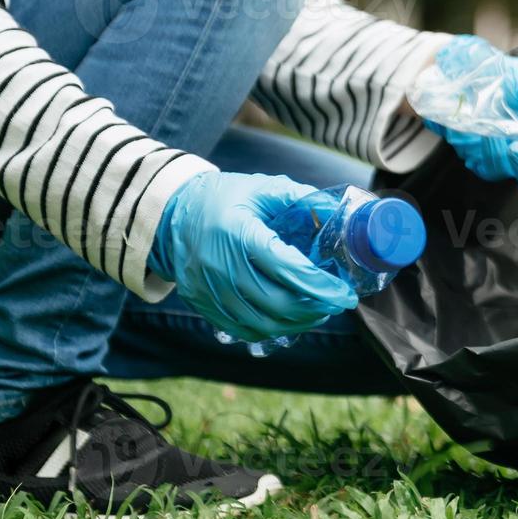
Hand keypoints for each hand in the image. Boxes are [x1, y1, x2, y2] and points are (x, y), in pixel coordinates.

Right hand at [149, 173, 358, 341]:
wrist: (171, 211)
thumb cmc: (223, 198)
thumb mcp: (262, 188)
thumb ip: (302, 198)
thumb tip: (340, 213)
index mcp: (238, 234)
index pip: (289, 270)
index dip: (322, 287)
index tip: (346, 294)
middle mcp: (220, 266)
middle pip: (278, 303)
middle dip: (316, 308)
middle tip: (335, 303)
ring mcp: (208, 289)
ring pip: (263, 323)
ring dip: (298, 323)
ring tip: (317, 311)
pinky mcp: (201, 302)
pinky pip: (242, 329)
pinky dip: (271, 329)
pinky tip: (288, 319)